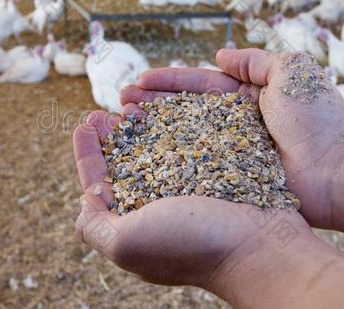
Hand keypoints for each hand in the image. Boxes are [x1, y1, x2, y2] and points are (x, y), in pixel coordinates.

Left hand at [73, 110, 313, 292]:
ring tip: (132, 100)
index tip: (83, 123)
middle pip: (128, 162)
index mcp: (135, 222)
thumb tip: (86, 201)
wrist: (260, 245)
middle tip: (105, 110)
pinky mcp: (216, 170)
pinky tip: (168, 104)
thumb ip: (94, 226)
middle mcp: (160, 204)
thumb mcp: (126, 244)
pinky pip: (191, 139)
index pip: (102, 183)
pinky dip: (175, 120)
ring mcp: (190, 186)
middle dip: (113, 134)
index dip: (89, 153)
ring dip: (142, 123)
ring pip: (158, 147)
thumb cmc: (191, 244)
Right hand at [121, 49, 343, 227]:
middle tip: (121, 102)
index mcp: (248, 97)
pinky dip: (168, 162)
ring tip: (123, 123)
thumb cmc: (318, 119)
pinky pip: (194, 168)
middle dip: (152, 105)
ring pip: (183, 139)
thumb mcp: (292, 71)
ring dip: (153, 130)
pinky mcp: (230, 181)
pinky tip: (143, 158)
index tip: (139, 81)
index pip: (199, 85)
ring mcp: (230, 154)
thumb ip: (256, 60)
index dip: (169, 82)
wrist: (340, 171)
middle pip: (184, 111)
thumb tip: (219, 54)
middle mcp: (234, 124)